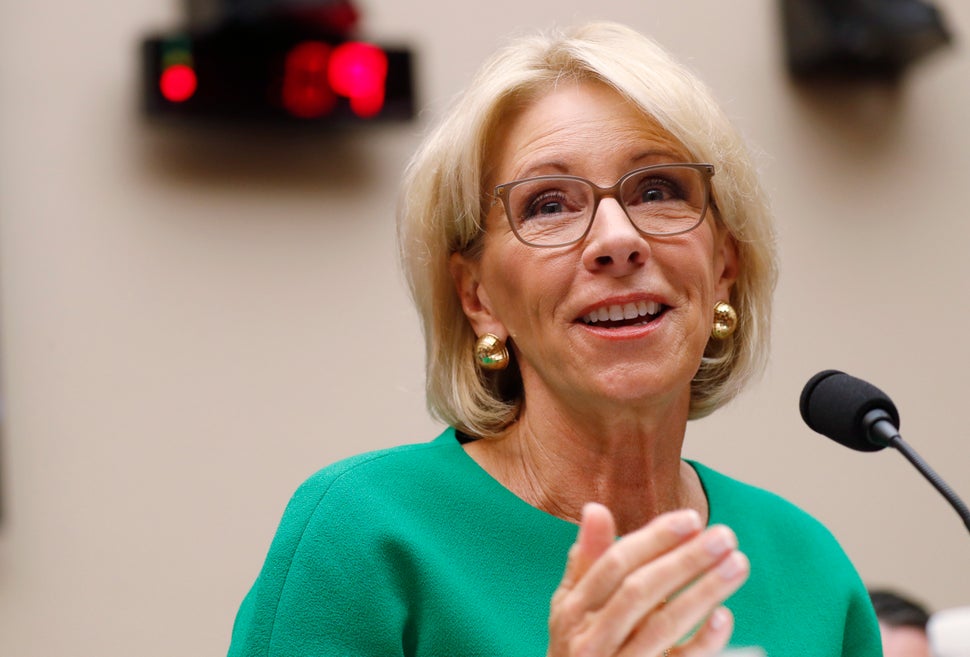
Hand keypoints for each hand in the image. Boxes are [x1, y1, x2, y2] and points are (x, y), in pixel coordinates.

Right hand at [548, 503, 748, 656]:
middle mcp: (591, 640)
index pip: (614, 565)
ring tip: (737, 564)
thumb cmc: (581, 647)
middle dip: (685, 559)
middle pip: (640, 591)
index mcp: (572, 611)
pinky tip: (724, 616)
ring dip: (704, 591)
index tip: (692, 519)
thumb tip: (596, 508)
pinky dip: (703, 641)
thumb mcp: (573, 606)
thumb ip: (587, 560)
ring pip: (664, 625)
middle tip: (724, 536)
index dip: (654, 539)